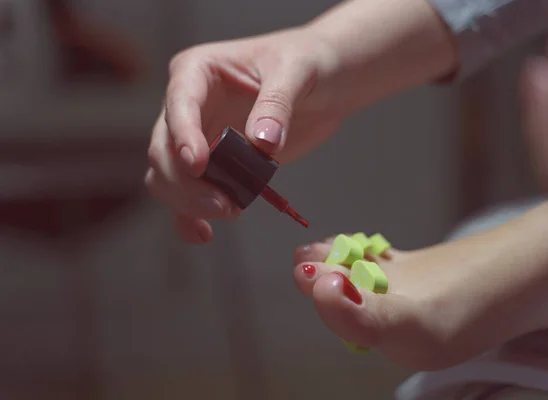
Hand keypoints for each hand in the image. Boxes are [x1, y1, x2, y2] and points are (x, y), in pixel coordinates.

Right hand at [145, 27, 343, 242]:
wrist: (326, 82)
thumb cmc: (310, 62)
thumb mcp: (298, 72)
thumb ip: (277, 103)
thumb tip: (261, 142)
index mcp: (199, 70)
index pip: (179, 104)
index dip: (182, 136)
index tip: (197, 166)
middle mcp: (189, 104)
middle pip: (164, 148)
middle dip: (187, 182)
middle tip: (226, 205)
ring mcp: (199, 136)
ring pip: (168, 176)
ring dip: (189, 201)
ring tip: (231, 211)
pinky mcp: (215, 165)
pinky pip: (189, 194)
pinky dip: (190, 216)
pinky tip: (203, 234)